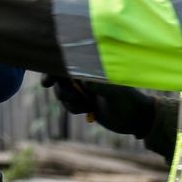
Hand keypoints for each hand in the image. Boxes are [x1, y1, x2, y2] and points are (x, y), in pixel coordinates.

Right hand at [40, 75, 155, 137]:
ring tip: (87, 106)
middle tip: (73, 98)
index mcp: (93, 68)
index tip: (47, 82)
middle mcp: (86, 75)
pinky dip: (74, 109)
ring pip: (63, 92)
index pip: (68, 62)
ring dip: (70, 101)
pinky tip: (88, 112)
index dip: (54, 69)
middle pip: (60, 78)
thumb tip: (83, 80)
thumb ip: (101, 86)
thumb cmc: (129, 103)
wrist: (135, 120)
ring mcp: (84, 88)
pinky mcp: (83, 100)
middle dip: (62, 89)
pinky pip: (68, 104)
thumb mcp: (116, 95)